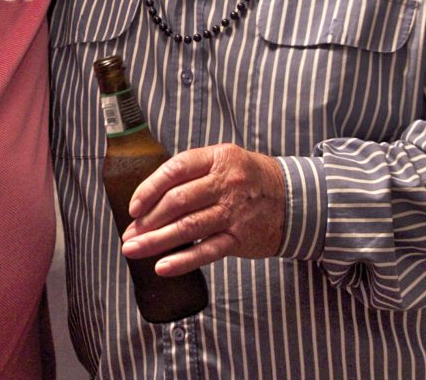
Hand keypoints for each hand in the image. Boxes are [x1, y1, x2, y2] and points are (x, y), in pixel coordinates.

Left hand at [121, 144, 285, 275]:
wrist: (296, 200)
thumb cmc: (249, 179)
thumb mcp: (224, 161)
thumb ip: (192, 174)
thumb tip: (150, 199)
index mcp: (217, 158)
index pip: (175, 170)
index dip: (149, 188)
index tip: (133, 207)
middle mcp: (226, 183)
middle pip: (178, 201)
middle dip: (148, 220)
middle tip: (129, 234)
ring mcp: (234, 211)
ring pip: (188, 227)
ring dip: (156, 241)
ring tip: (134, 249)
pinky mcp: (241, 238)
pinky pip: (208, 251)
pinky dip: (183, 260)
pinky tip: (163, 267)